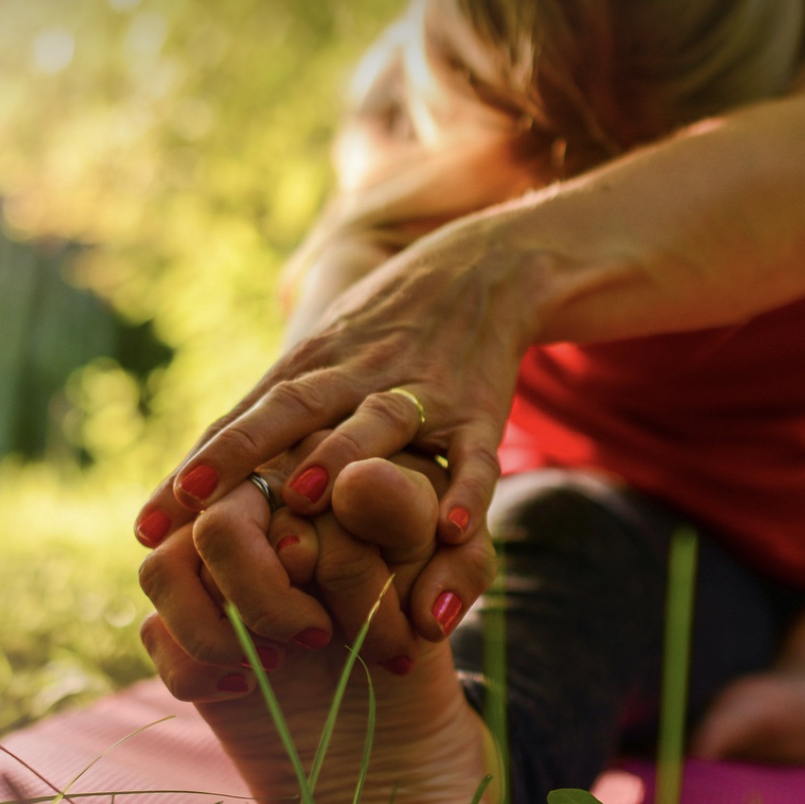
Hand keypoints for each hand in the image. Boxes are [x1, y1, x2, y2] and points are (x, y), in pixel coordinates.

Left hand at [134, 213, 543, 556]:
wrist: (484, 268)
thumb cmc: (388, 326)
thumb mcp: (325, 350)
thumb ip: (272, 411)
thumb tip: (198, 485)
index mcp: (315, 365)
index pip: (243, 418)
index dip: (195, 468)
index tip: (145, 525)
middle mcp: (359, 374)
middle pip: (291, 410)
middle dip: (239, 455)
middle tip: (191, 504)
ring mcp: (422, 390)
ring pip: (378, 423)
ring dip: (340, 456)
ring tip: (303, 497)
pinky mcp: (479, 410)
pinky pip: (475, 455)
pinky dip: (468, 490)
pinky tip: (453, 529)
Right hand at [141, 455, 499, 802]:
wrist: (401, 684)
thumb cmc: (429, 594)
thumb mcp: (447, 553)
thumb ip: (405, 512)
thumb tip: (354, 480)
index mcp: (310, 460)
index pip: (272, 472)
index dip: (298, 526)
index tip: (310, 569)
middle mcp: (249, 500)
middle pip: (216, 525)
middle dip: (262, 594)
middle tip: (317, 637)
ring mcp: (207, 557)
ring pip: (164, 568)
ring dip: (214, 628)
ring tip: (282, 659)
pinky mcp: (186, 615)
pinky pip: (157, 629)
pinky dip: (195, 665)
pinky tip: (244, 684)